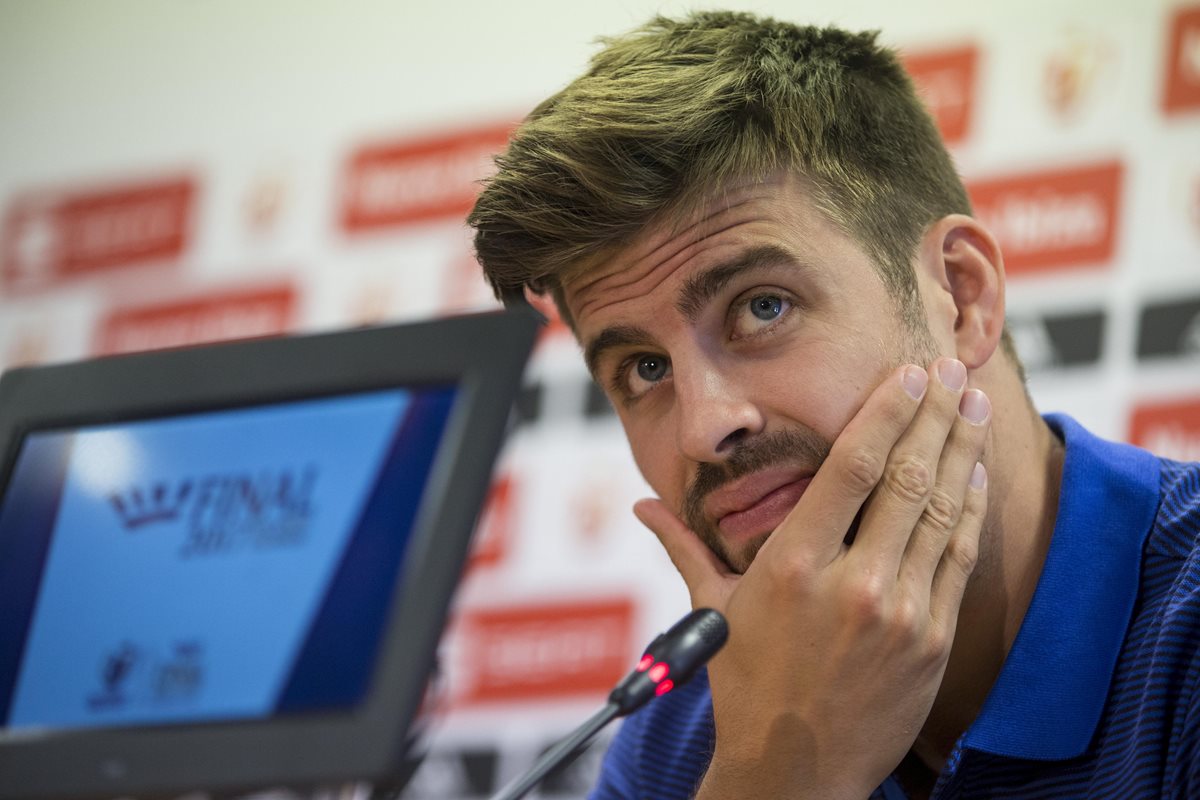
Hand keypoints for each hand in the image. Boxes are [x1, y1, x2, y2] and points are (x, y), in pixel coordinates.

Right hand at [634, 359, 989, 798]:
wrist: (796, 770)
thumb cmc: (747, 685)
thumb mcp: (712, 610)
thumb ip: (683, 546)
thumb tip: (640, 505)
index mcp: (794, 566)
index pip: (852, 466)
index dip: (885, 412)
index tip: (908, 373)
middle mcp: (852, 582)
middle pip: (906, 477)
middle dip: (935, 414)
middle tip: (951, 368)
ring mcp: (899, 612)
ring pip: (941, 510)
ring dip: (961, 449)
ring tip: (974, 404)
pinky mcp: (930, 639)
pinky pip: (957, 558)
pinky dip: (967, 509)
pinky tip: (972, 471)